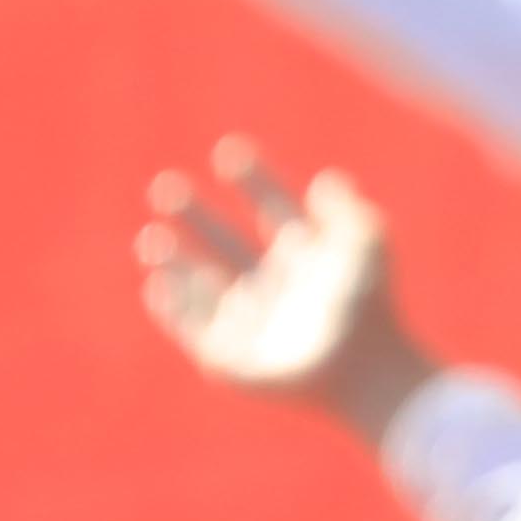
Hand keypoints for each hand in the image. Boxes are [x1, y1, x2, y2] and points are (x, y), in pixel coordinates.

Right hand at [137, 145, 435, 441]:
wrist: (363, 368)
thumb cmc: (370, 306)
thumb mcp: (365, 245)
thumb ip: (345, 209)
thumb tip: (326, 179)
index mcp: (309, 260)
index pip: (274, 210)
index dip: (253, 180)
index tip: (229, 151)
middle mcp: (278, 288)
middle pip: (227, 243)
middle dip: (195, 215)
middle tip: (164, 186)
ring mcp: (254, 323)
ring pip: (202, 286)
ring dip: (175, 261)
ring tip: (151, 236)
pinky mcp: (234, 358)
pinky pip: (194, 329)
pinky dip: (173, 309)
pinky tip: (157, 285)